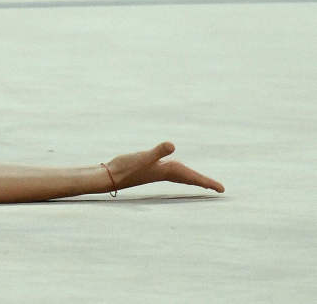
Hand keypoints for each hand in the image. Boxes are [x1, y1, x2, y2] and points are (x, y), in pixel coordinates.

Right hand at [104, 142, 224, 193]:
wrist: (112, 176)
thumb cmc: (127, 167)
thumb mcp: (143, 156)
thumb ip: (157, 151)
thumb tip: (172, 146)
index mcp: (167, 171)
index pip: (192, 177)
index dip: (207, 182)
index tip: (222, 190)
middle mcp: (165, 173)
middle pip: (190, 179)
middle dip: (204, 183)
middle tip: (219, 189)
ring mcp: (158, 172)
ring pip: (182, 176)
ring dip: (193, 179)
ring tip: (203, 182)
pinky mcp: (150, 168)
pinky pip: (171, 171)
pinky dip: (180, 172)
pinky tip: (176, 169)